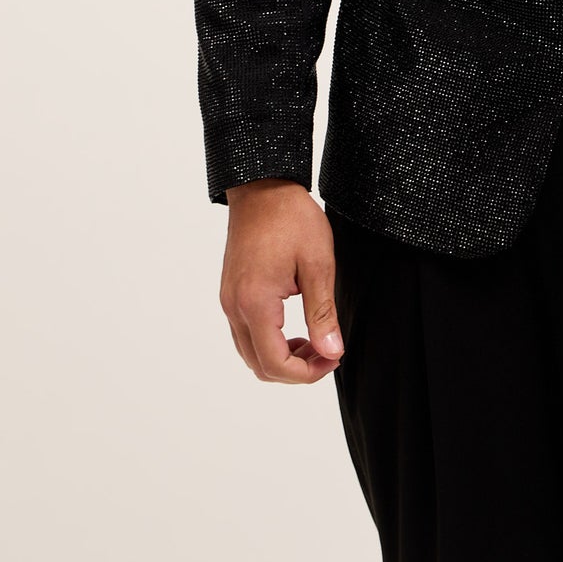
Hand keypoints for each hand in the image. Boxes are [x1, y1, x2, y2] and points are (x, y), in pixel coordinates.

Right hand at [220, 180, 344, 383]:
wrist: (262, 187)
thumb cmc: (291, 218)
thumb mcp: (318, 264)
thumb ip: (323, 313)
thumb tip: (332, 352)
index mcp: (255, 303)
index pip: (275, 363)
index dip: (306, 373)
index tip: (333, 358)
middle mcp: (234, 307)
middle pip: (260, 365)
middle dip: (296, 370)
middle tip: (328, 352)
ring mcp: (228, 301)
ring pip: (250, 353)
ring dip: (281, 358)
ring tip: (314, 341)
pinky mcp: (230, 293)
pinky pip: (245, 334)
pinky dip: (269, 342)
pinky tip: (294, 329)